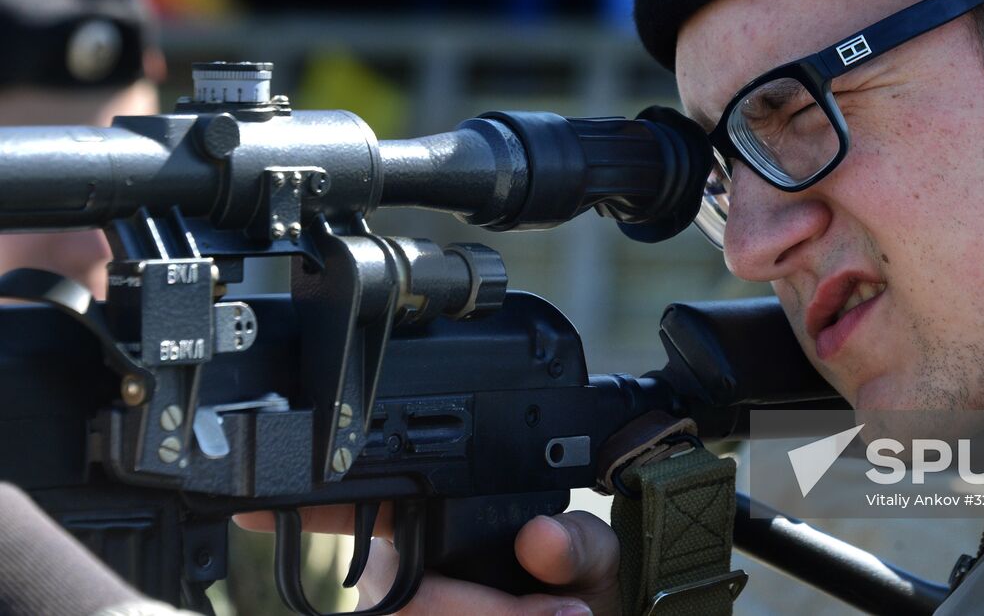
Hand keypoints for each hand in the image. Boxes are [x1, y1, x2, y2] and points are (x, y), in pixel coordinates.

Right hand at [234, 506, 620, 615]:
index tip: (260, 511)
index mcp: (428, 527)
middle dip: (487, 607)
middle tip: (564, 611)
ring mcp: (398, 612)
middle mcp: (397, 578)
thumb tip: (541, 536)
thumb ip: (578, 543)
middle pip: (408, 597)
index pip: (361, 512)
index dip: (310, 509)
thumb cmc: (576, 596)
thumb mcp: (591, 560)